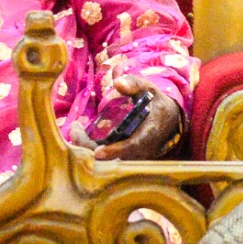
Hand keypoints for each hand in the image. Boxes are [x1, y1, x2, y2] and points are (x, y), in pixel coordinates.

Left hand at [69, 77, 183, 160]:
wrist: (168, 121)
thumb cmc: (155, 103)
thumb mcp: (149, 89)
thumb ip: (134, 84)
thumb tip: (117, 82)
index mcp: (149, 132)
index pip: (133, 146)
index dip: (116, 151)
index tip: (98, 153)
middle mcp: (141, 149)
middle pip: (113, 157)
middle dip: (90, 147)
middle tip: (74, 129)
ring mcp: (132, 155)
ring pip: (107, 160)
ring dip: (87, 147)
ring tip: (75, 129)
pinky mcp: (124, 156)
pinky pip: (105, 158)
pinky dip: (90, 148)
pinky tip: (79, 135)